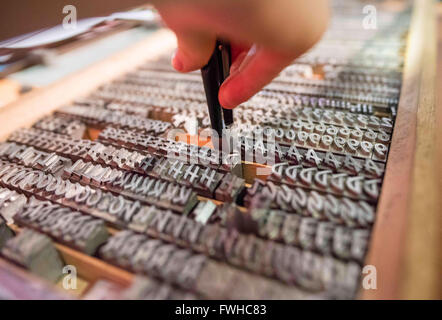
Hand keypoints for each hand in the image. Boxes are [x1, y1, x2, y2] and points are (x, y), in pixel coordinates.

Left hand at [153, 0, 329, 107]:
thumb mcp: (191, 25)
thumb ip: (194, 50)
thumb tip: (190, 57)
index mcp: (297, 35)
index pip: (261, 74)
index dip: (238, 90)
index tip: (225, 98)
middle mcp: (308, 6)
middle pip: (267, 41)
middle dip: (234, 55)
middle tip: (210, 63)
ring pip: (268, 14)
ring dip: (238, 25)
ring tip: (208, 29)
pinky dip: (245, 3)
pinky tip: (222, 3)